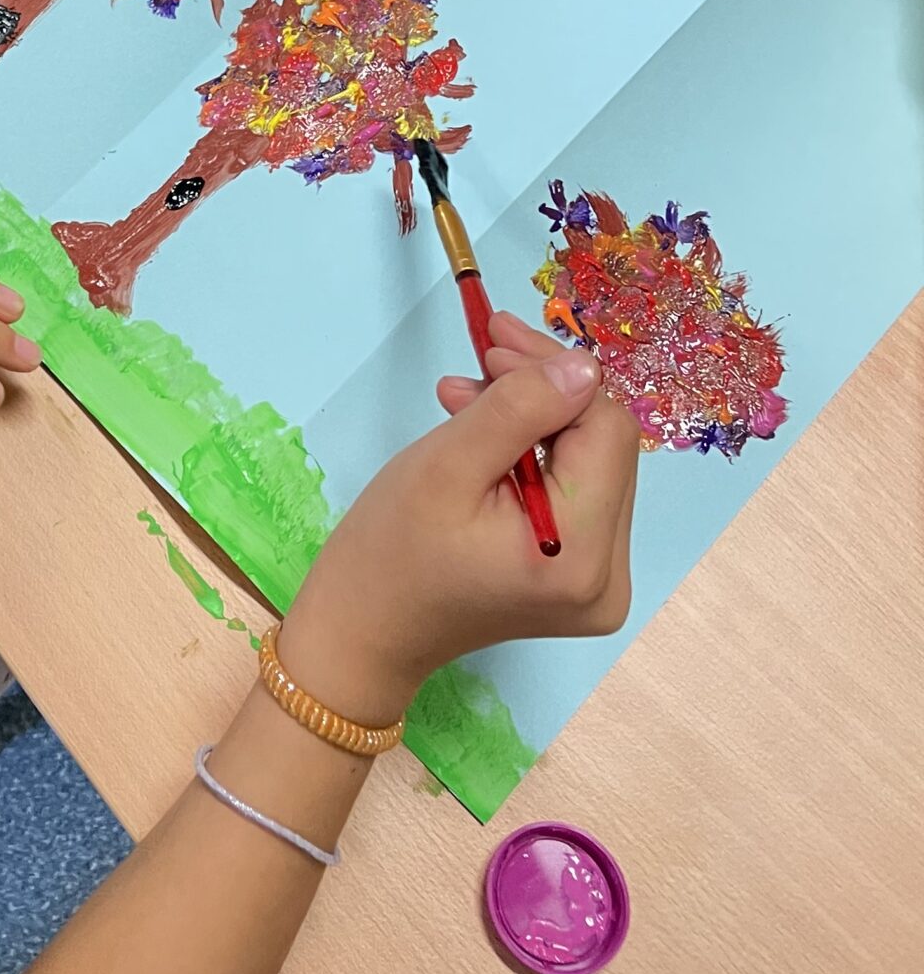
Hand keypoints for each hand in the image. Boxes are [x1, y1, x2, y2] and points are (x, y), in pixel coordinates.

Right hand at [277, 311, 638, 722]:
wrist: (364, 632)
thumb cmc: (391, 550)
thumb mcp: (446, 465)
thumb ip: (519, 409)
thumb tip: (582, 366)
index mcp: (581, 553)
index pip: (605, 430)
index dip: (556, 373)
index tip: (494, 341)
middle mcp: (608, 575)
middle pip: (603, 446)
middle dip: (544, 390)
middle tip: (481, 354)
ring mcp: (597, 584)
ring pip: (589, 463)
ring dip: (534, 417)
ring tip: (462, 398)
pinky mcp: (579, 579)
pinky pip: (574, 492)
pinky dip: (533, 453)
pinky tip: (482, 434)